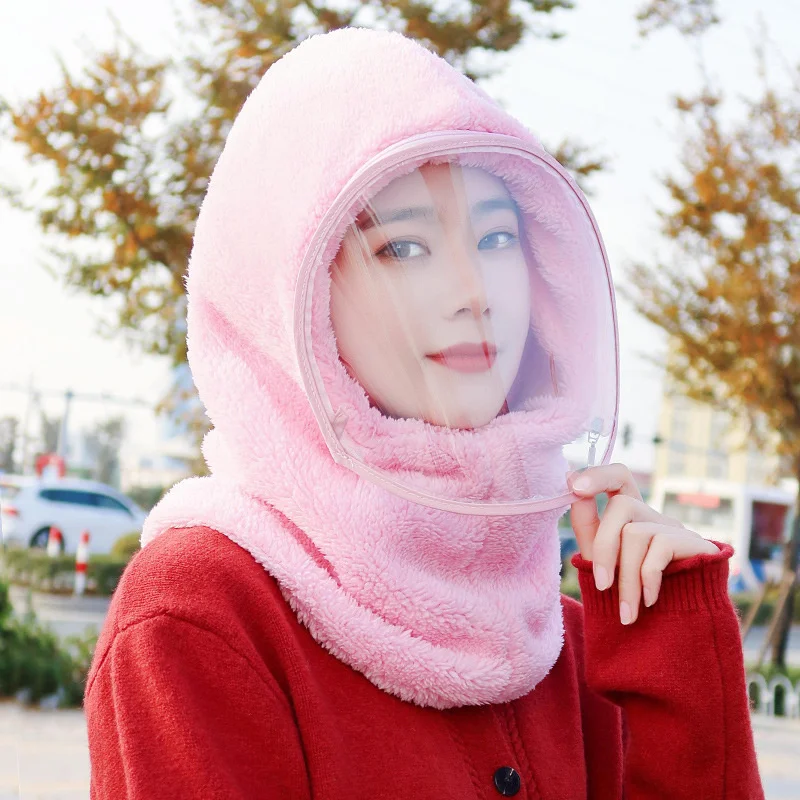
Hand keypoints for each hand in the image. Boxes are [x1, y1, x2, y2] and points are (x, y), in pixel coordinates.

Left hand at [566, 463, 718, 624]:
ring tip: (627, 612)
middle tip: (602, 586)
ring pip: (636, 533)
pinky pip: (660, 547)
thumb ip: (586, 524)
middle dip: (604, 548)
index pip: (618, 476)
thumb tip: (571, 481)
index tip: (575, 486)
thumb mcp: (600, 558)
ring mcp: (675, 528)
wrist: (676, 630)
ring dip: (626, 578)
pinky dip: (648, 579)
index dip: (598, 474)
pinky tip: (649, 602)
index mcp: (629, 515)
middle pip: (621, 505)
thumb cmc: (630, 592)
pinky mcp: (696, 544)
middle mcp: (652, 515)